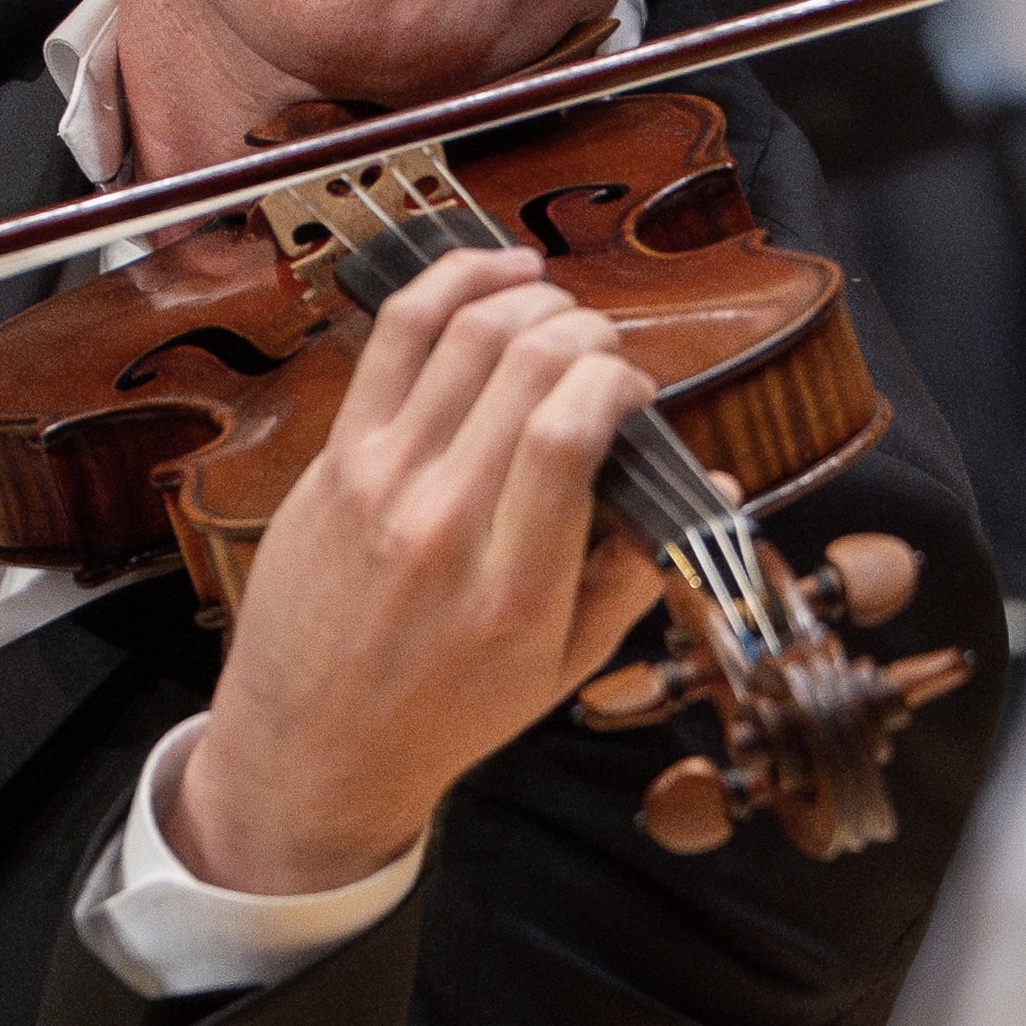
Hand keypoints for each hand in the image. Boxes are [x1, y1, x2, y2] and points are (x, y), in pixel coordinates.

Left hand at [165, 249, 660, 894]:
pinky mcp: (335, 457)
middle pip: (526, 363)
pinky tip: (498, 274)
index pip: (570, 429)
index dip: (619, 380)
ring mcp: (379, 481)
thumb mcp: (563, 671)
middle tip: (603, 353)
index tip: (634, 393)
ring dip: (530, 299)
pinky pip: (394, 336)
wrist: (314, 750)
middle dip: (587, 332)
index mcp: (513, 586)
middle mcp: (442, 523)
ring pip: (465, 333)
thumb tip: (711, 481)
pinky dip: (452, 282)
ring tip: (559, 310)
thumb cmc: (446, 713)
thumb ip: (637, 572)